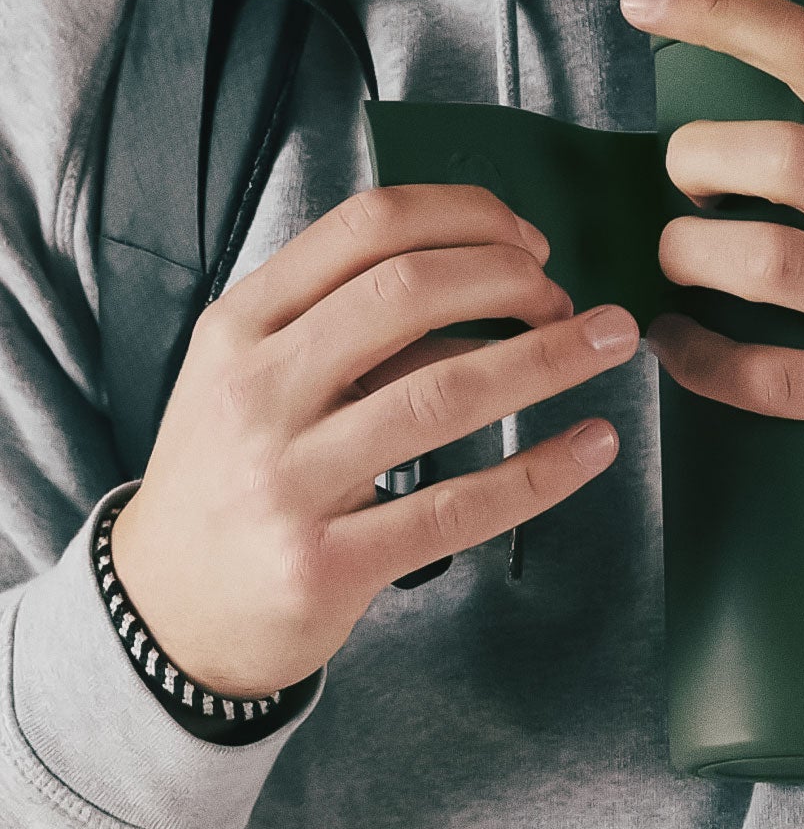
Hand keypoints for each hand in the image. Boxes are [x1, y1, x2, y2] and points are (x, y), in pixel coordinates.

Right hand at [110, 185, 639, 696]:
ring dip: (548, 359)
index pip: (365, 228)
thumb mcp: (255, 378)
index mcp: (242, 325)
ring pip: (443, 393)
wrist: (168, 609)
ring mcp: (288, 480)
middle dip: (513, 281)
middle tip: (571, 302)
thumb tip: (489, 281)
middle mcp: (258, 391)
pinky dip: (541, 471)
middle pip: (408, 293)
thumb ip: (347, 326)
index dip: (467, 219)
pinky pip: (458, 506)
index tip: (530, 240)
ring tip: (610, 344)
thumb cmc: (234, 477)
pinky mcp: (328, 563)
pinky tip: (592, 445)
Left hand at [619, 0, 803, 544]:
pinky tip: (681, 345)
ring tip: (680, 258)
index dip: (721, 14)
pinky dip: (706, 365)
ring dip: (693, 255)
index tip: (650, 6)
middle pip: (777, 156)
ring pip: (767, 265)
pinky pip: (773, 381)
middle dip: (695, 158)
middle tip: (682, 178)